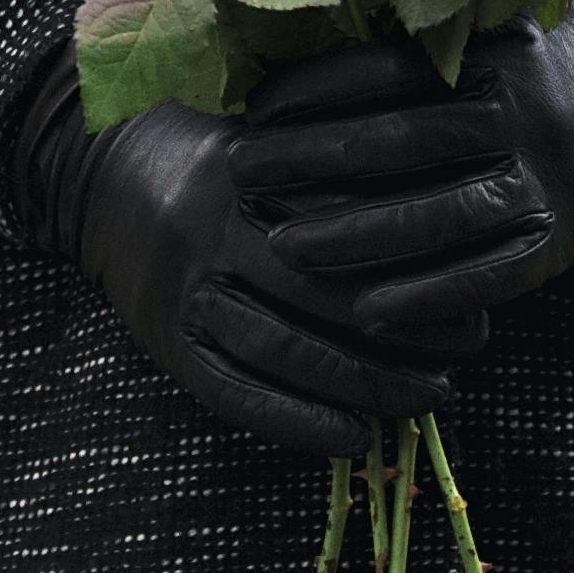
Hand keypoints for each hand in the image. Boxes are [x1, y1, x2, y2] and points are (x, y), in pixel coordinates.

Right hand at [0, 44, 482, 462]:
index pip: (346, 230)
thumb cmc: (214, 152)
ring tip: (424, 399)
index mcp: (250, 179)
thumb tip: (442, 198)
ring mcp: (187, 292)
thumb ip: (339, 161)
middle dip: (402, 335)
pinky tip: (352, 437)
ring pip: (283, 349)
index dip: (414, 269)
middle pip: (323, 295)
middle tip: (463, 355)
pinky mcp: (167, 341)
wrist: (99, 173)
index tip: (474, 295)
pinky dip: (296, 422)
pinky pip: (234, 393)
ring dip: (361, 384)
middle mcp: (215, 234)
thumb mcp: (274, 135)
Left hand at [240, 0, 573, 327]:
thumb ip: (414, 42)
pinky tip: (370, 312)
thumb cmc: (532, 73)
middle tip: (241, 177)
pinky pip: (488, 275)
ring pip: (437, 214)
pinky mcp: (558, 240)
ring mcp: (540, 180)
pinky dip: (428, 295)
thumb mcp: (486, 37)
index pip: (384, 73)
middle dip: (312, 162)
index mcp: (483, 59)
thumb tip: (300, 44)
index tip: (251, 112)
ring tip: (283, 248)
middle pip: (399, 142)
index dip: (312, 93)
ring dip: (356, 235)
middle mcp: (513, 114)